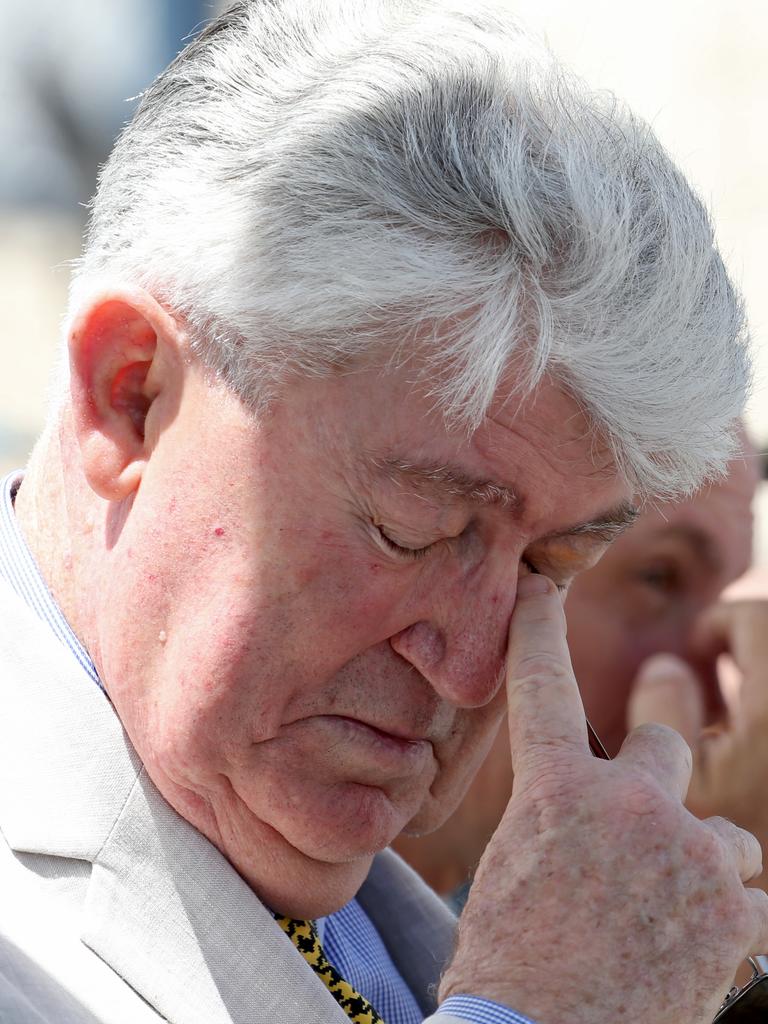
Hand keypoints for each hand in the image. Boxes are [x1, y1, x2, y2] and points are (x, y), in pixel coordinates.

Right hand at [439, 575, 767, 1023]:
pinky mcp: (736, 913)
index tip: (538, 587)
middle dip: (656, 783)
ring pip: (720, 837)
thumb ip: (556, 830)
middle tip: (642, 831)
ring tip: (663, 929)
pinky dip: (729, 931)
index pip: (542, 687)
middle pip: (664, 745)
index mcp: (554, 793)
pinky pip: (750, 904)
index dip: (537, 631)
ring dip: (700, 870)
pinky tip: (690, 965)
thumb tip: (580, 831)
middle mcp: (627, 804)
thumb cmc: (510, 969)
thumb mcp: (513, 877)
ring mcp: (688, 854)